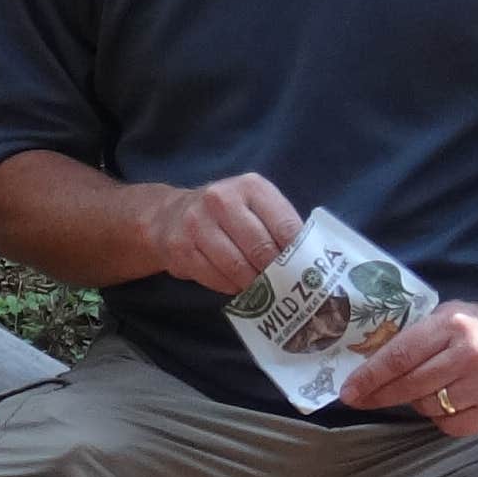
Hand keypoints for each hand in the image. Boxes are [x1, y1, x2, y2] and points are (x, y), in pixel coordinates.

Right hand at [137, 171, 301, 297]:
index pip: (285, 224)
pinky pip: (215, 277)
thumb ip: (279, 223)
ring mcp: (198, 223)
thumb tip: (308, 260)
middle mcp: (221, 199)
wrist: (169, 216)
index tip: (304, 271)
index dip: (298, 253)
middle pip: (261, 247)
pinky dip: (230, 286)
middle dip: (275, 272)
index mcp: (250, 186)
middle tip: (284, 286)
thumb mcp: (254, 204)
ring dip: (253, 283)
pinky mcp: (181, 248)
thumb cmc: (225, 214)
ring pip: (238, 266)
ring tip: (262, 290)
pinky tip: (236, 286)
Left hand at [342, 298, 477, 435]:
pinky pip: (450, 425)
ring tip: (429, 387)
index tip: (348, 392)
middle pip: (411, 385)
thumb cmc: (475, 328)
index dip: (370, 376)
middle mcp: (472, 354)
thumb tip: (365, 368)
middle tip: (360, 400)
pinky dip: (441, 418)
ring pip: (429, 407)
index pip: (401, 356)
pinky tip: (449, 401)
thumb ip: (412, 338)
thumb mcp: (444, 318)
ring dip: (418, 402)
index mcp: (453, 325)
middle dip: (381, 395)